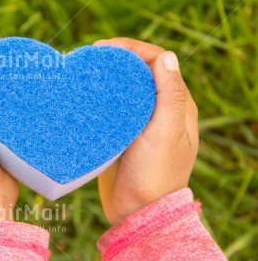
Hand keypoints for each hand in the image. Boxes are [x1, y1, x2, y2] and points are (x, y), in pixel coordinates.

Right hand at [94, 38, 198, 224]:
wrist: (137, 211)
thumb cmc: (156, 174)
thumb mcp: (167, 133)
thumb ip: (170, 96)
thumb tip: (167, 57)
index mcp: (176, 105)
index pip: (158, 62)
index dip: (133, 49)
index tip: (106, 48)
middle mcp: (159, 110)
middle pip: (139, 72)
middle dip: (117, 59)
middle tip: (91, 56)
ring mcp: (138, 123)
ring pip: (124, 89)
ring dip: (107, 77)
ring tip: (85, 71)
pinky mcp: (120, 134)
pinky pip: (111, 108)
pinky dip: (99, 98)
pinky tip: (84, 95)